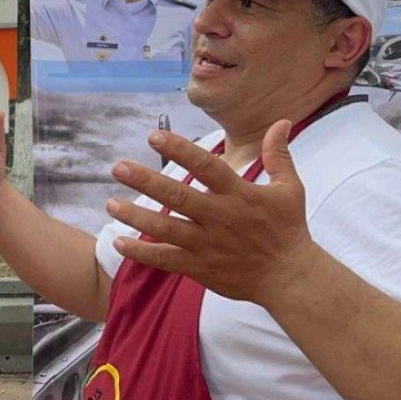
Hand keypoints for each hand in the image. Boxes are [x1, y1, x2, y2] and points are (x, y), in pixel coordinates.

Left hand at [105, 121, 319, 306]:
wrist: (289, 278)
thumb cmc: (288, 229)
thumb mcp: (289, 188)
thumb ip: (278, 154)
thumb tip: (281, 121)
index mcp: (239, 195)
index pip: (206, 166)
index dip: (180, 150)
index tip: (154, 136)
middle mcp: (219, 217)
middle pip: (177, 196)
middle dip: (145, 181)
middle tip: (118, 167)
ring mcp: (207, 244)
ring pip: (165, 229)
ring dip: (135, 216)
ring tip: (110, 203)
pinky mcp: (199, 267)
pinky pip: (165, 260)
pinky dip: (141, 253)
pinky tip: (119, 241)